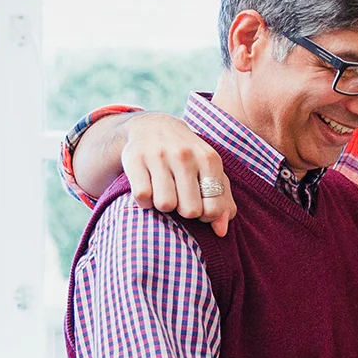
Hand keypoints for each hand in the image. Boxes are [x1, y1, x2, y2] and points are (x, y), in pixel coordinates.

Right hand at [122, 113, 237, 235]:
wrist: (154, 127)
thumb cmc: (190, 158)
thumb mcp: (211, 173)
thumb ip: (223, 202)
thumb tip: (221, 231)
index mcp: (209, 159)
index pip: (213, 208)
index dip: (206, 216)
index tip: (201, 206)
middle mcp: (185, 155)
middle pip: (190, 211)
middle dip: (185, 212)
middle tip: (181, 199)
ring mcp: (158, 155)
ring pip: (165, 205)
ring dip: (165, 207)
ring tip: (166, 194)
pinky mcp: (134, 159)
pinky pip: (142, 197)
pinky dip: (145, 202)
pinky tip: (149, 191)